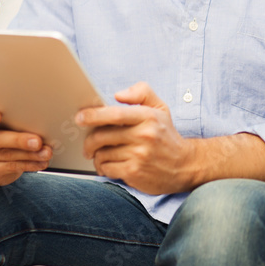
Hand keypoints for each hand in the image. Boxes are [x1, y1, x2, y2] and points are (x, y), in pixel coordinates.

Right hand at [0, 108, 51, 185]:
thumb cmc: (1, 127)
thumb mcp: (2, 118)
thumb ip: (11, 116)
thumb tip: (40, 118)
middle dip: (18, 140)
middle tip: (38, 141)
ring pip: (5, 155)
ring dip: (29, 155)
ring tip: (46, 152)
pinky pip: (9, 167)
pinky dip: (28, 164)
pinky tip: (41, 162)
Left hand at [77, 82, 194, 194]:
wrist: (185, 165)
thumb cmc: (167, 136)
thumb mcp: (161, 108)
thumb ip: (142, 93)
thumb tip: (119, 95)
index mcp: (148, 117)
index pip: (115, 114)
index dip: (93, 115)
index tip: (80, 117)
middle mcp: (144, 135)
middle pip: (102, 136)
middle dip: (89, 141)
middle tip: (88, 145)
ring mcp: (139, 155)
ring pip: (102, 154)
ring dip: (97, 156)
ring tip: (103, 155)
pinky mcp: (135, 172)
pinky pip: (106, 169)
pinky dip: (103, 168)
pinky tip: (109, 166)